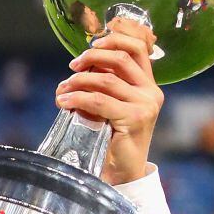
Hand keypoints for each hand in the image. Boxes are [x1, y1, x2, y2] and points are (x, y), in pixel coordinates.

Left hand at [55, 18, 163, 185]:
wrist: (123, 172)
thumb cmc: (113, 140)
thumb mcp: (111, 107)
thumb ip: (104, 86)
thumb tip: (77, 68)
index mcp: (149, 85)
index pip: (137, 48)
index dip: (113, 40)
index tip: (90, 46)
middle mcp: (151, 92)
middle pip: (120, 59)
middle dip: (91, 58)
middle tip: (71, 68)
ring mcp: (145, 105)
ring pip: (106, 80)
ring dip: (78, 81)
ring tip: (62, 90)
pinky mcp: (135, 119)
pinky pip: (99, 101)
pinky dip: (78, 99)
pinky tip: (64, 102)